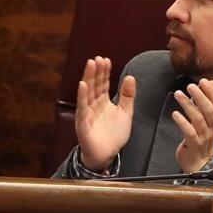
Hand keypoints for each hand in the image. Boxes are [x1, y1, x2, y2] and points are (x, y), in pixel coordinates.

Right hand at [74, 57, 134, 171]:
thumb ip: (128, 96)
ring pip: (87, 92)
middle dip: (96, 71)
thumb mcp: (125, 113)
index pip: (103, 83)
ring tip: (90, 64)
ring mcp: (87, 112)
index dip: (104, 72)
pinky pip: (82, 107)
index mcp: (102, 101)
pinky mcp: (83, 122)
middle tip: (98, 58)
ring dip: (88, 77)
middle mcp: (93, 104)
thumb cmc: (114, 134)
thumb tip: (130, 77)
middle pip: (94, 84)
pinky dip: (82, 95)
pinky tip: (82, 84)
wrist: (107, 154)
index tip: (106, 60)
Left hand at [171, 79, 212, 173]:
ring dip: (188, 105)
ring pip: (198, 119)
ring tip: (178, 94)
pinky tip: (175, 114)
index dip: (211, 92)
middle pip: (209, 110)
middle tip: (191, 86)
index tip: (203, 81)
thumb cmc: (204, 134)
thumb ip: (211, 100)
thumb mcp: (210, 117)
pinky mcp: (194, 144)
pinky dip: (182, 122)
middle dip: (200, 96)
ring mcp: (205, 136)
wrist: (200, 161)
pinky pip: (189, 132)